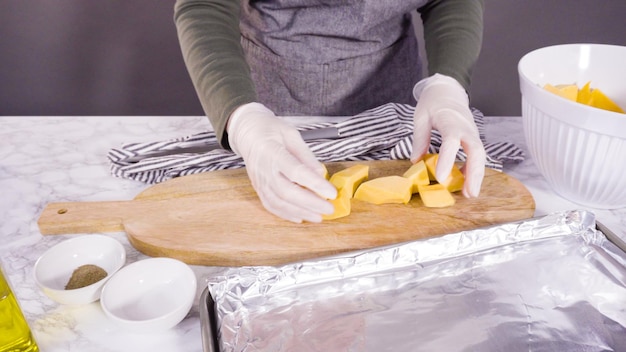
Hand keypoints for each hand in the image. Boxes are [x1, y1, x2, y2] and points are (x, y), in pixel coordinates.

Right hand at [227, 103, 336, 222]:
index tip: (331, 193)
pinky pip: (271, 205)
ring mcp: (259, 181)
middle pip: (287, 192)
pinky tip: (300, 217)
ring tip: (318, 217)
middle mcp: (264, 170)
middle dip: (310, 203)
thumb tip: (321, 174)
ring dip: (300, 212)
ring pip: (279, 202)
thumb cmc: (271, 130)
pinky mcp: (258, 188)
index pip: (296, 172)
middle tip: (329, 208)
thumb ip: (305, 155)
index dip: (315, 184)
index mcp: (273, 152)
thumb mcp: (291, 134)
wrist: (247, 133)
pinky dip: (286, 214)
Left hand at [411, 73, 485, 197]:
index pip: (451, 140)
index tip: (441, 178)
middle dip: (474, 173)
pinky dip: (472, 171)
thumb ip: (419, 138)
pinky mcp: (473, 139)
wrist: (448, 91)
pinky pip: (476, 156)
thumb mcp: (420, 117)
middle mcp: (466, 128)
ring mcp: (472, 134)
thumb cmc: (432, 103)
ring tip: (470, 194)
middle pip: (476, 151)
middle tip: (469, 193)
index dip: (447, 160)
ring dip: (477, 175)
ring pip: (480, 156)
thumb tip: (415, 161)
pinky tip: (464, 184)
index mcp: (450, 120)